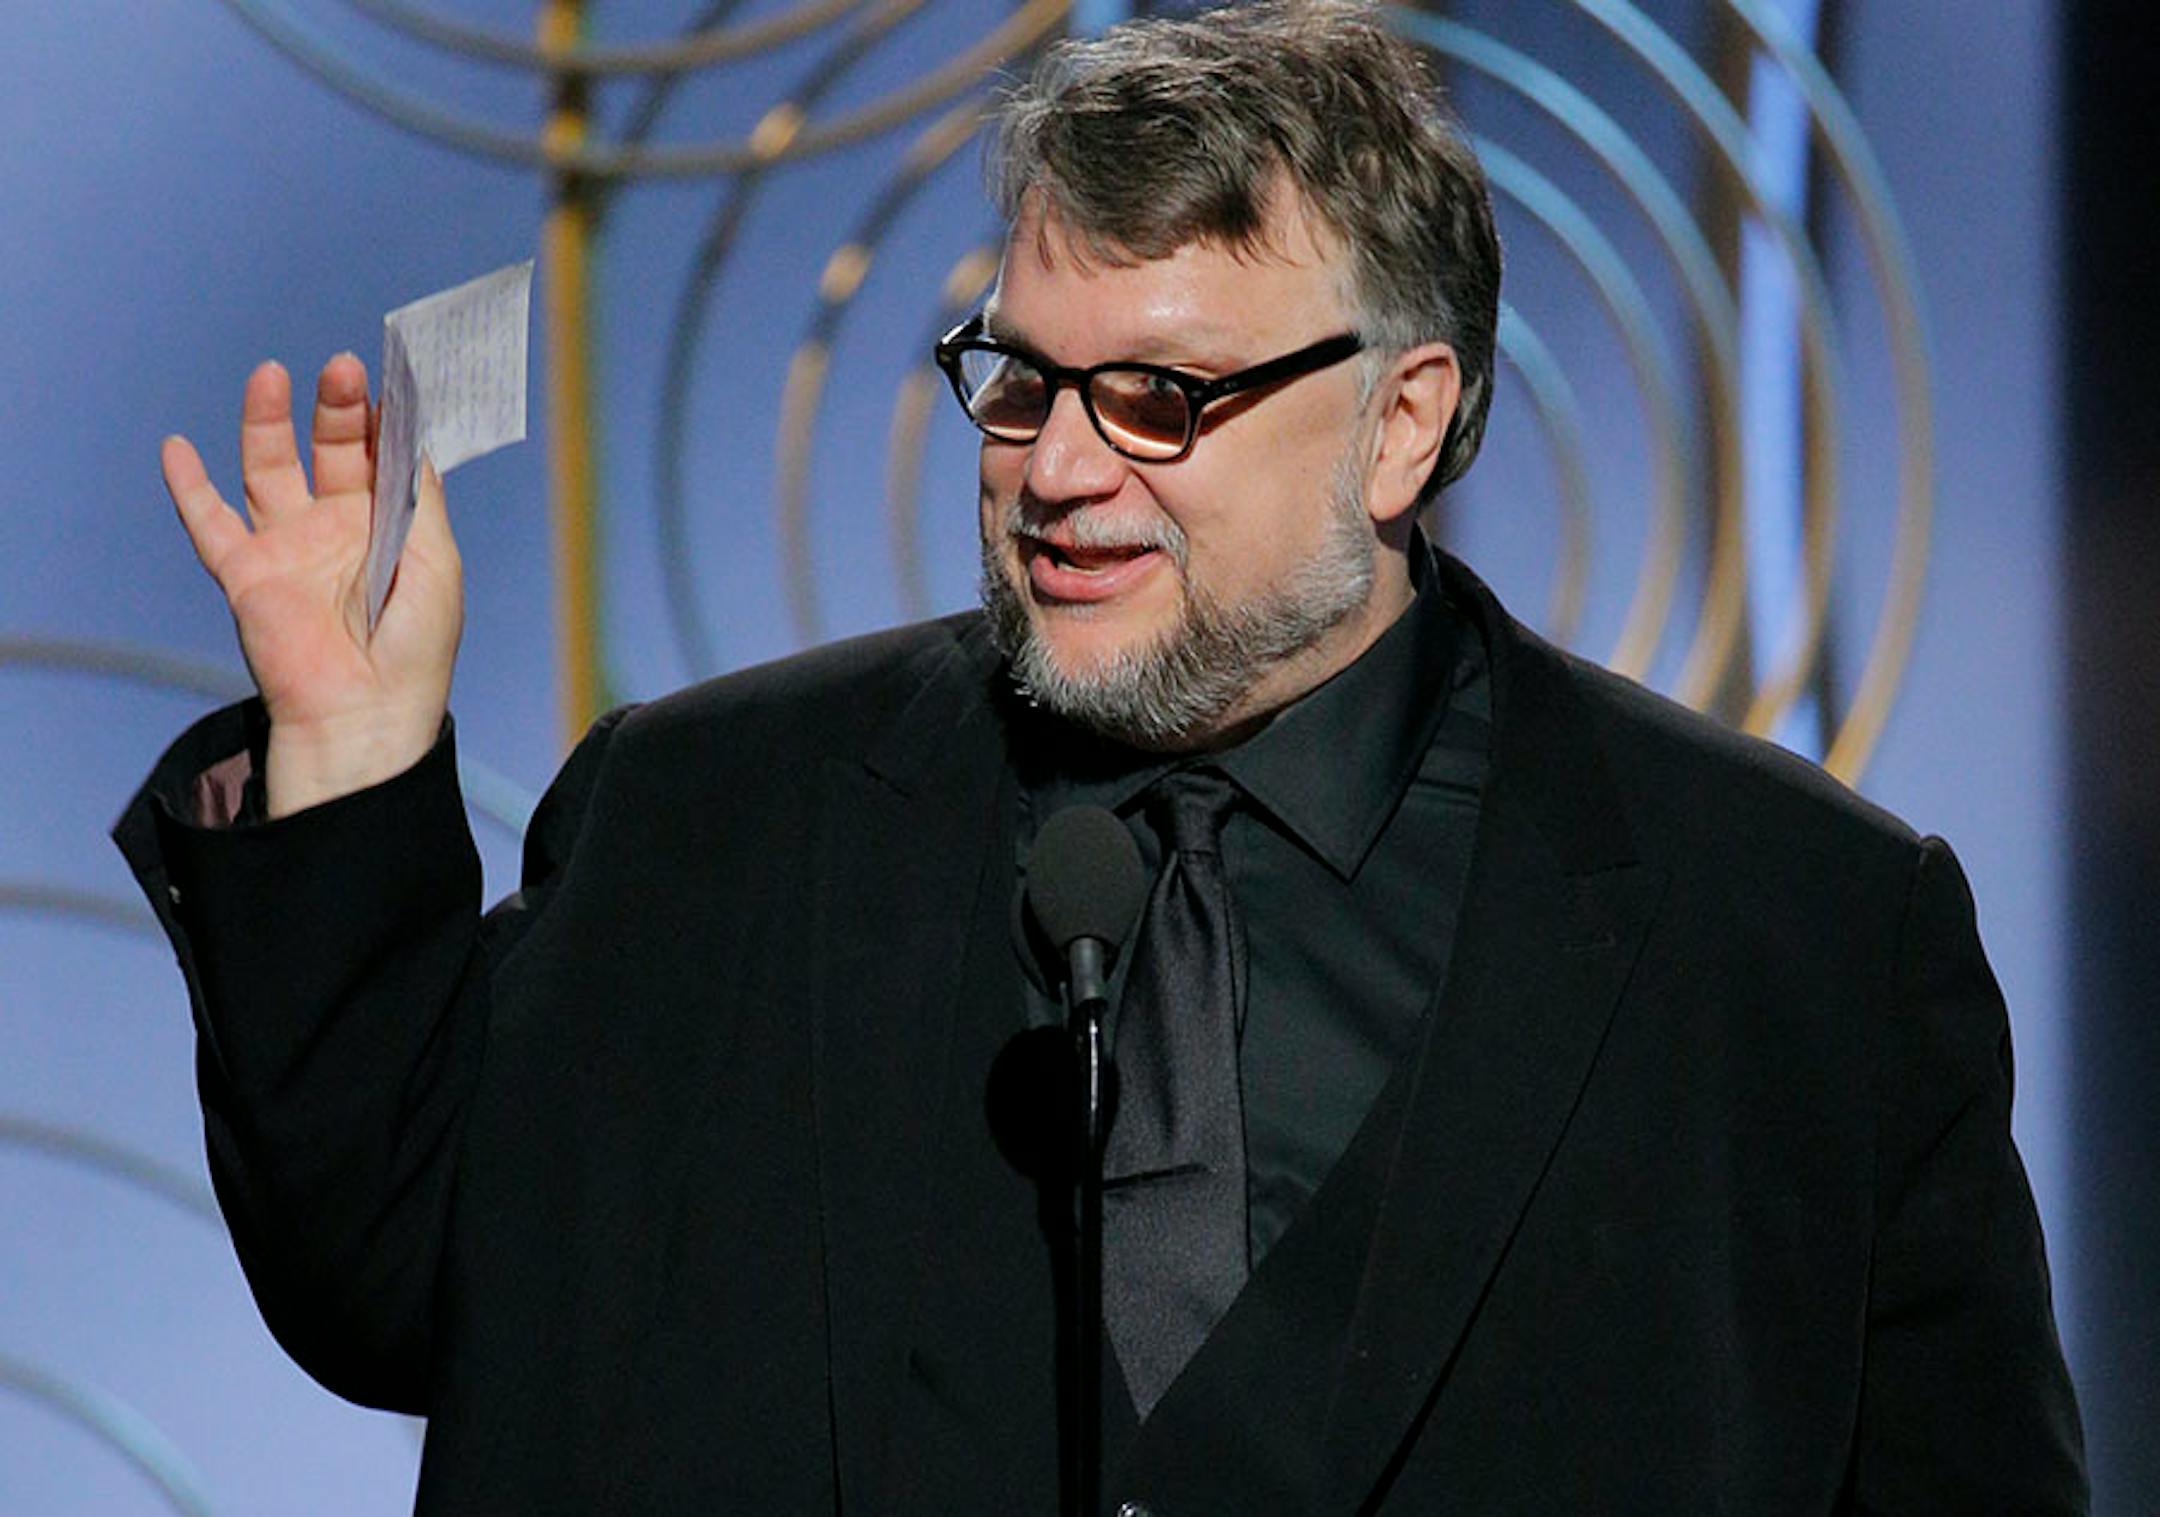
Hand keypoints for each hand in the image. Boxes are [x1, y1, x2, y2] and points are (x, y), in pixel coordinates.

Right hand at [162, 354, 462, 817]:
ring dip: (268, 422)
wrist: (362, 713)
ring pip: (269, 470)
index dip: (383, 419)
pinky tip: (177, 446)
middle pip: (330, 452)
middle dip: (336, 410)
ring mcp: (289, 548)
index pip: (381, 458)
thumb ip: (420, 499)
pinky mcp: (246, 573)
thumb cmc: (415, 647)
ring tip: (271, 376)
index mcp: (389, 529)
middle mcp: (337, 530)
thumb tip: (411, 437)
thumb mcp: (437, 563)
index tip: (389, 377)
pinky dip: (188, 486)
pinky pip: (209, 522)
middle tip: (342, 369)